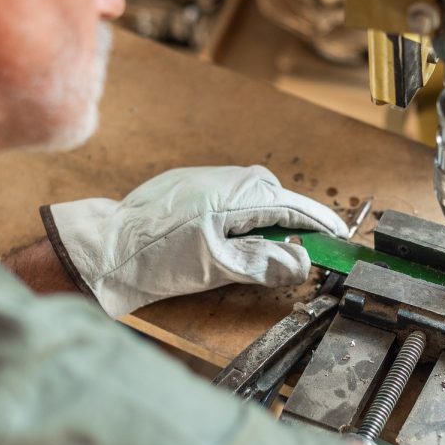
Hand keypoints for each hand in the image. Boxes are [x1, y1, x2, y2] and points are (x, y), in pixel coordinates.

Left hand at [40, 165, 348, 316]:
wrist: (104, 247)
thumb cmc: (155, 257)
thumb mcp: (216, 266)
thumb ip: (263, 262)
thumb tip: (302, 262)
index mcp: (237, 195)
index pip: (293, 207)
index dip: (320, 224)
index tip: (340, 238)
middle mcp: (226, 179)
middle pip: (277, 197)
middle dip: (296, 220)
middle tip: (309, 245)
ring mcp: (207, 179)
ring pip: (255, 194)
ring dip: (270, 216)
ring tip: (275, 243)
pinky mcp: (191, 186)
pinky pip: (233, 194)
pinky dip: (247, 213)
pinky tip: (238, 232)